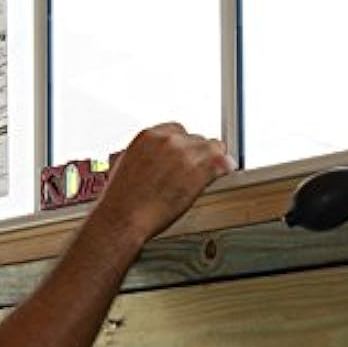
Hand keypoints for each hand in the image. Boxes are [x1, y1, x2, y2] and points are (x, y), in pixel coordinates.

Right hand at [92, 123, 232, 244]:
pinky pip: (224, 163)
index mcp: (149, 135)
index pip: (178, 131)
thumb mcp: (127, 164)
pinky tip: (221, 175)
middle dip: (196, 155)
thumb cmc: (122, 198)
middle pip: (197, 139)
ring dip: (210, 162)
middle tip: (191, 173)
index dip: (184, 146)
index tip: (185, 156)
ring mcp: (186, 153)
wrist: (124, 215)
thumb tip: (158, 159)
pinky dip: (225, 169)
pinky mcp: (200, 168)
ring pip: (213, 148)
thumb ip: (148, 155)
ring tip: (201, 178)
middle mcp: (168, 140)